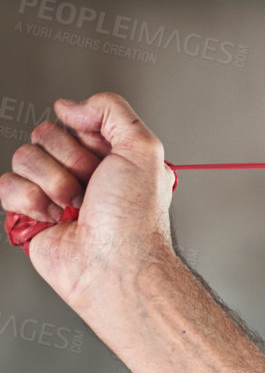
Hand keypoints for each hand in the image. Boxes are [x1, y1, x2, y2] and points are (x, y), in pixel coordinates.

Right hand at [0, 93, 178, 307]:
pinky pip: (7, 184)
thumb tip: (70, 105)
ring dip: (53, 182)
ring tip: (76, 207)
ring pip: (24, 157)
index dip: (88, 137)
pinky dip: (30, 201)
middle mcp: (82, 173)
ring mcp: (53, 192)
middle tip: (92, 187)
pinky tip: (54, 218)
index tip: (106, 159)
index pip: (76, 120)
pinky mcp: (30, 212)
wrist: (115, 267)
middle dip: (70, 160)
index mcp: (111, 157)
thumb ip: (113, 110)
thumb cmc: (135, 222)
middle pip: (45, 134)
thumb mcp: (144, 150)